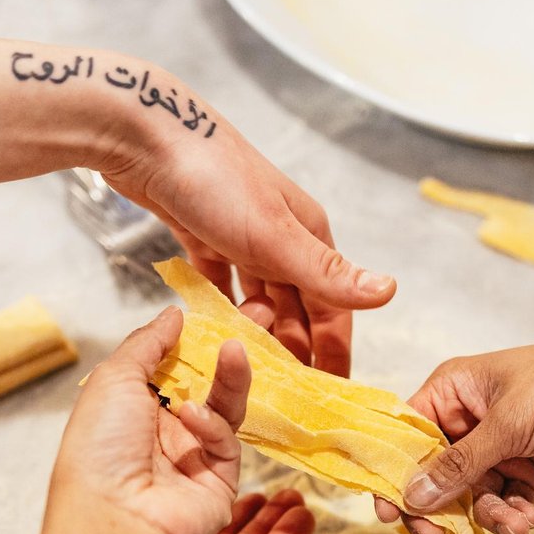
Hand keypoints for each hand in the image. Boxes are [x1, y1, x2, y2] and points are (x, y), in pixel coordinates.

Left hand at [51, 306, 252, 533]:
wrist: (113, 516)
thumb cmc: (99, 446)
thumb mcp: (114, 378)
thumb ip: (148, 343)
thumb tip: (173, 315)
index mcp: (132, 406)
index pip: (173, 363)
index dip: (196, 336)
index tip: (222, 308)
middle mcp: (162, 431)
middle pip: (207, 381)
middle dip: (231, 351)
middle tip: (260, 315)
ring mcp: (192, 456)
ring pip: (225, 407)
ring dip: (230, 377)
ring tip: (237, 349)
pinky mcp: (218, 481)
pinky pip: (225, 441)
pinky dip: (211, 425)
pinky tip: (191, 417)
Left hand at [101, 95, 395, 376]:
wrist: (145, 136)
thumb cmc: (213, 180)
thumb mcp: (275, 236)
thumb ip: (326, 273)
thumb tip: (388, 292)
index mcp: (308, 235)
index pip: (331, 306)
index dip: (333, 350)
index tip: (330, 394)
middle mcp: (281, 236)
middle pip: (296, 306)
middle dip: (296, 350)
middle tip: (286, 396)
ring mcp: (242, 235)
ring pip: (259, 298)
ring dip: (259, 333)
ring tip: (252, 374)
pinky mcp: (204, 234)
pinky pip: (221, 283)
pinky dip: (222, 308)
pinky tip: (215, 334)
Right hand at [376, 334, 533, 533]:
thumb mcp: (508, 423)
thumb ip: (459, 465)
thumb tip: (411, 497)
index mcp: (452, 392)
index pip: (407, 437)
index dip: (394, 474)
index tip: (388, 513)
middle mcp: (467, 423)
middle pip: (432, 476)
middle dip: (436, 510)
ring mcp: (497, 451)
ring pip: (468, 498)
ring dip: (485, 516)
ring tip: (513, 520)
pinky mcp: (526, 475)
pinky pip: (503, 505)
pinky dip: (512, 517)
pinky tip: (531, 518)